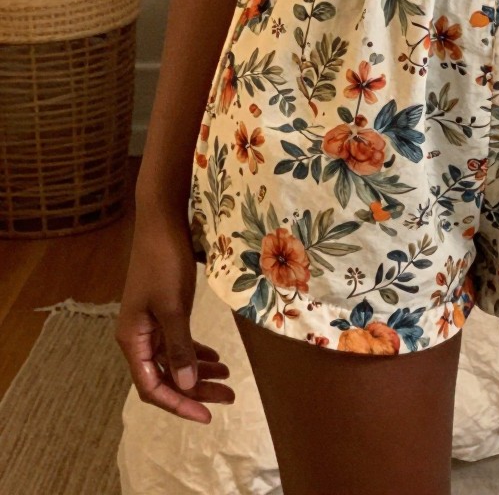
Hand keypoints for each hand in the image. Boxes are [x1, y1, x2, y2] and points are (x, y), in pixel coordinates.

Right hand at [115, 213, 234, 424]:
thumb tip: (188, 386)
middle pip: (165, 377)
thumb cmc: (164, 262)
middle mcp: (137, 337)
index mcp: (132, 340)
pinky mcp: (163, 310)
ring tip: (229, 379)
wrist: (162, 222)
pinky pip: (178, 342)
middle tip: (229, 396)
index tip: (207, 415)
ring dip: (200, 371)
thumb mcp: (173, 307)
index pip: (152, 387)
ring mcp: (150, 323)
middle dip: (196, 390)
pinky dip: (197, 351)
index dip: (179, 404)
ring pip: (174, 360)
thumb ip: (179, 347)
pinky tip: (217, 358)